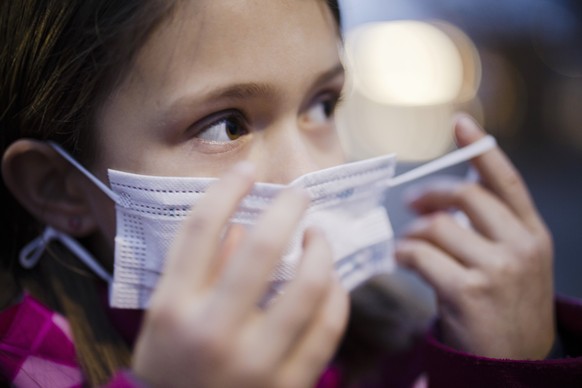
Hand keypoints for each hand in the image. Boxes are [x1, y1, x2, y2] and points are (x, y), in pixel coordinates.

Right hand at [132, 163, 348, 387]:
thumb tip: (243, 226)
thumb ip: (197, 270)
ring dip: (321, 250)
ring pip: (308, 287)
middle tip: (299, 195)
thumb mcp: (163, 320)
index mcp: (173, 310)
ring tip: (319, 237)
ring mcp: (257, 363)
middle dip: (288, 209)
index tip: (248, 171)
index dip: (227, 190)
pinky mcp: (290, 385)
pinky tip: (331, 280)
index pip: (200, 230)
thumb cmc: (170, 371)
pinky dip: (336, 295)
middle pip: (260, 248)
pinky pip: (329, 328)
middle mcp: (214, 333)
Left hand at [395, 115, 554, 359]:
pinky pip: (421, 254)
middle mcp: (521, 247)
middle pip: (465, 196)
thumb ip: (491, 227)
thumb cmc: (506, 307)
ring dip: (413, 232)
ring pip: (437, 226)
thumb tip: (450, 194)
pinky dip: (404, 253)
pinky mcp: (468, 292)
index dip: (480, 149)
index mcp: (533, 234)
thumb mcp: (515, 262)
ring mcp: (497, 270)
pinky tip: (402, 260)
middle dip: (430, 195)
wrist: (515, 363)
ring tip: (408, 244)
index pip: (506, 181)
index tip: (459, 122)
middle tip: (410, 204)